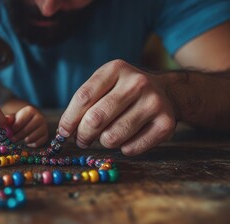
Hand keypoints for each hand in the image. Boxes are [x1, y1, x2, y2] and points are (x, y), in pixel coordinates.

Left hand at [9, 105, 48, 146]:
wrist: (31, 123)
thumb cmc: (20, 120)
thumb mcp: (14, 117)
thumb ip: (9, 119)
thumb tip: (7, 120)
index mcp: (31, 111)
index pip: (21, 121)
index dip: (13, 128)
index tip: (10, 131)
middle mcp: (40, 117)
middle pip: (26, 130)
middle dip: (17, 136)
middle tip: (12, 139)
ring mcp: (44, 127)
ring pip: (31, 138)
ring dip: (23, 140)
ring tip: (19, 139)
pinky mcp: (45, 136)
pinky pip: (36, 143)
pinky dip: (30, 144)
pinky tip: (27, 141)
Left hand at [58, 59, 176, 154]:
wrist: (166, 92)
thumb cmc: (123, 92)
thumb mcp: (104, 85)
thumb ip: (84, 103)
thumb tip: (64, 132)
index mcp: (116, 69)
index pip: (83, 98)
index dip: (69, 119)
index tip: (63, 132)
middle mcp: (137, 83)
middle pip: (95, 119)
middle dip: (83, 135)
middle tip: (82, 140)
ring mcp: (154, 103)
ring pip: (111, 137)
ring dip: (103, 142)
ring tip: (107, 135)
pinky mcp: (166, 124)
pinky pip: (131, 148)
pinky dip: (123, 149)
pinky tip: (127, 138)